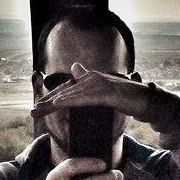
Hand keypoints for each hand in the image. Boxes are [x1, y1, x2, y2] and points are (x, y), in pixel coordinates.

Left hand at [31, 62, 148, 118]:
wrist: (146, 99)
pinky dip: (71, 100)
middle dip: (48, 102)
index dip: (52, 98)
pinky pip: (85, 97)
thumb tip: (75, 67)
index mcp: (91, 78)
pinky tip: (59, 104)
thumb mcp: (106, 91)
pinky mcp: (106, 92)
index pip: (67, 89)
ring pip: (72, 95)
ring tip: (39, 110)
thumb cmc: (127, 97)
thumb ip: (90, 82)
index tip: (38, 108)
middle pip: (66, 91)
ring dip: (54, 103)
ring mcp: (99, 84)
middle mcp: (92, 78)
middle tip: (33, 112)